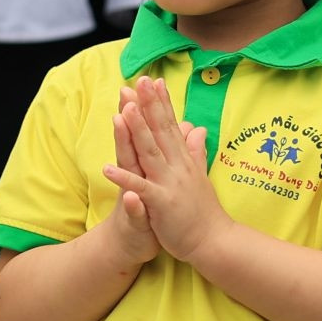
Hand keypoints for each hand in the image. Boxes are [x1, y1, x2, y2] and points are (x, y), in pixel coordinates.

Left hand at [100, 75, 227, 265]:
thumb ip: (196, 150)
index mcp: (183, 159)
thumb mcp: (199, 175)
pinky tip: (107, 168)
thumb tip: (197, 128)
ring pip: (150, 152)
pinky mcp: (162, 203)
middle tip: (138, 81)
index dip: (161, 102)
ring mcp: (169, 183)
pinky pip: (140, 188)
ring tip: (124, 110)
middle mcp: (177, 166)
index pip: (170, 125)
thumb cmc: (203, 210)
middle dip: (149, 105)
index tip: (153, 80)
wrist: (214, 240)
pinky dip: (124, 179)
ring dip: (137, 131)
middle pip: (160, 131)